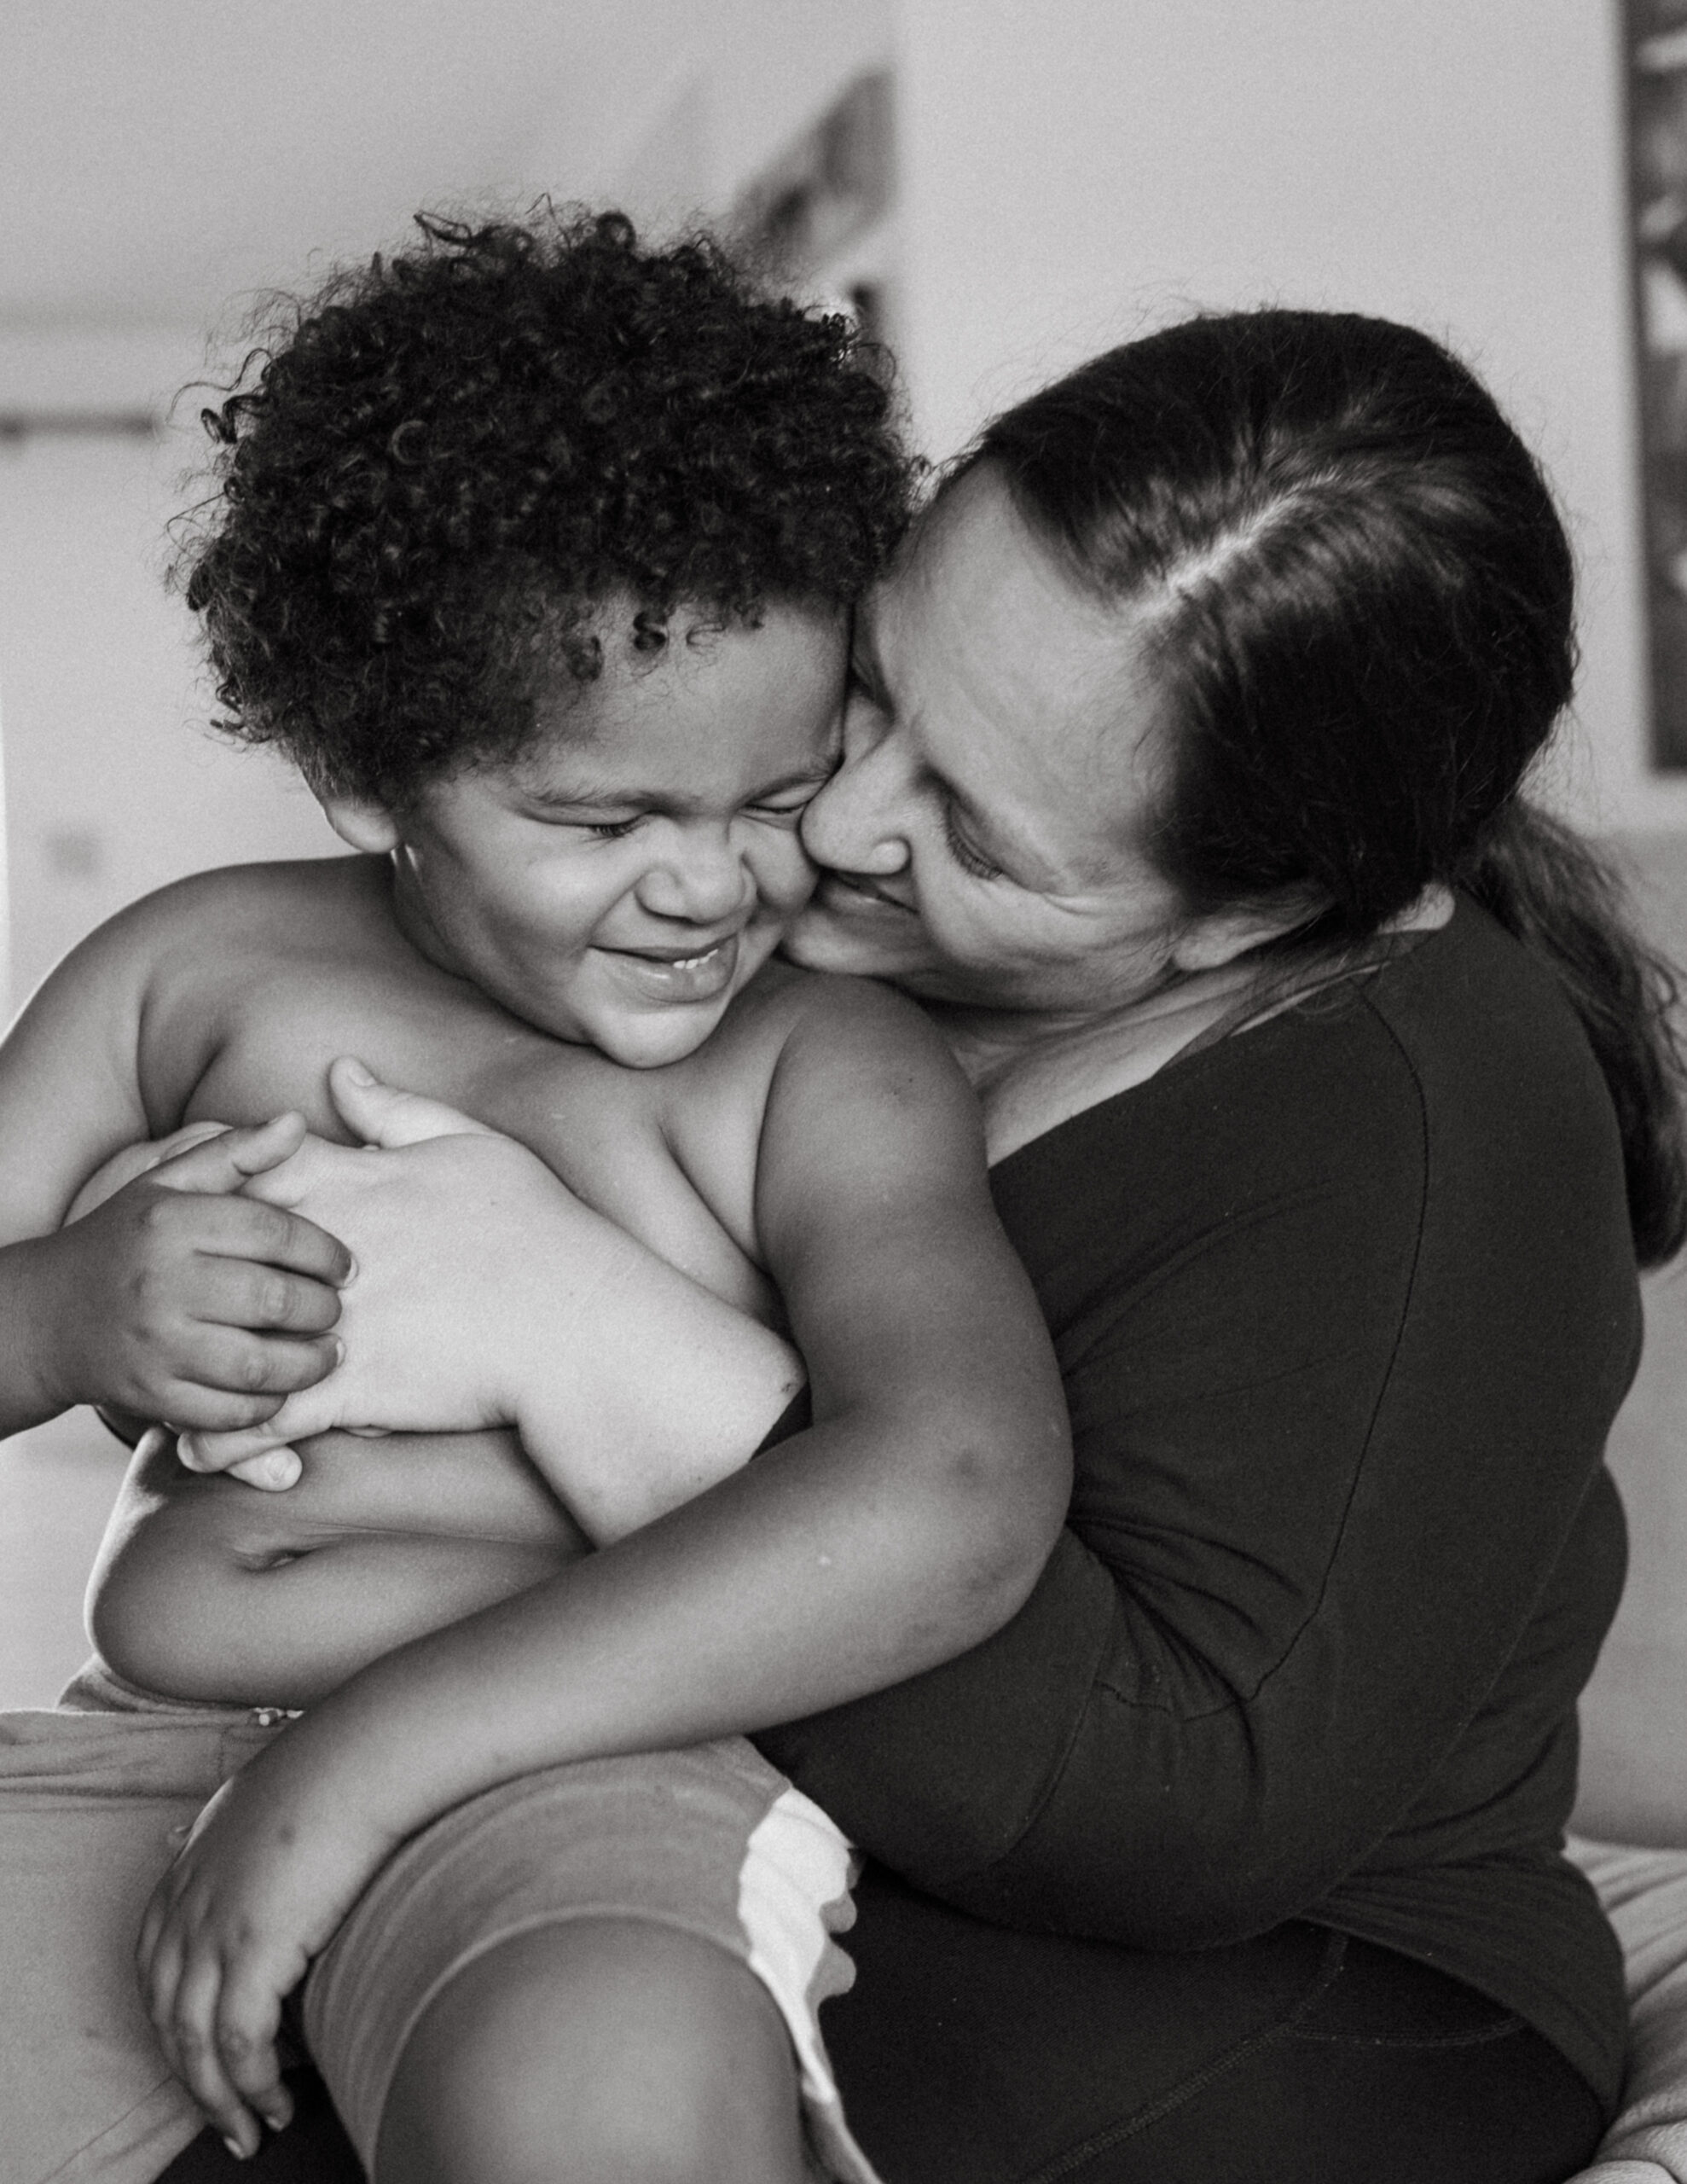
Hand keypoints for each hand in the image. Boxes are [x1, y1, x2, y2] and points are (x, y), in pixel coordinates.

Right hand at [34, 1114, 351, 1433]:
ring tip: (328, 1352)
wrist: (48, 1314)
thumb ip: (235, 1153)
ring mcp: (154, 1345)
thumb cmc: (126, 1240)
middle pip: (272, 1300)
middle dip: (322, 1309)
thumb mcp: (168, 1184)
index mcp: (171, 1224)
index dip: (324, 1250)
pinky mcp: (150, 1396)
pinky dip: (267, 1406)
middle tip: (335, 1309)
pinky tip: (282, 1387)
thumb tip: (295, 1123)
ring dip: (308, 1364)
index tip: (345, 1265)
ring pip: (257, 1365)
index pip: (272, 1232)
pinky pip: (228, 1412)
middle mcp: (161, 1284)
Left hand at [136, 1744, 395, 2158]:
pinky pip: (238, 2044)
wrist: (365, 1753)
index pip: (154, 1964)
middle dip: (189, 2073)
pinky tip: (276, 2103)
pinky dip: (252, 2084)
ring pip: (193, 2043)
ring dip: (220, 2098)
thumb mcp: (267, 1792)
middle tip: (221, 2113)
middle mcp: (188, 1904)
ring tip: (251, 2127)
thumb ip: (246, 1829)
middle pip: (165, 2012)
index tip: (199, 2051)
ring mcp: (214, 1929)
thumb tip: (247, 1844)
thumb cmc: (338, 1765)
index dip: (171, 2016)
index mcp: (191, 1868)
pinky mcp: (253, 1951)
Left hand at [178, 1060, 598, 1475]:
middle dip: (176, 1269)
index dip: (211, 1177)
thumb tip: (339, 1069)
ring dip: (188, 1365)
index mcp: (357, 1185)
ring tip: (149, 1381)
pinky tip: (195, 1449)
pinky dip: (228, 1438)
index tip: (184, 1192)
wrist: (580, 1322)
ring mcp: (337, 1321)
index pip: (256, 1169)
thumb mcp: (473, 1144)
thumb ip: (396, 1108)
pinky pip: (270, 1418)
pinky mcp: (354, 1388)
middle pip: (223, 1251)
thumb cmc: (541, 1228)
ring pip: (233, 1342)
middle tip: (137, 1289)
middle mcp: (332, 1250)